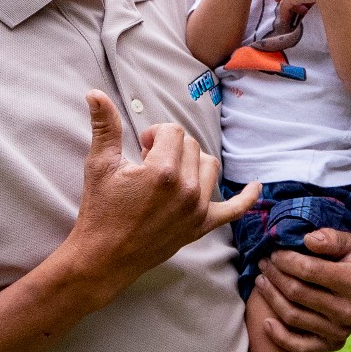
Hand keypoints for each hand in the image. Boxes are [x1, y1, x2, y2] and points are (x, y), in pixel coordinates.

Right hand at [60, 92, 258, 293]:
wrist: (103, 257)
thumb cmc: (99, 210)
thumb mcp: (100, 165)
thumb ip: (104, 126)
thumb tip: (95, 94)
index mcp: (163, 171)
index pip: (173, 131)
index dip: (155, 134)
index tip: (141, 147)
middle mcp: (186, 189)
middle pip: (191, 145)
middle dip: (170, 147)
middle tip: (148, 164)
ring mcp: (197, 209)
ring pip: (209, 165)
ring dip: (192, 162)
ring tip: (169, 173)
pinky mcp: (201, 226)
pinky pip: (233, 209)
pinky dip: (246, 198)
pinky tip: (255, 186)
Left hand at [252, 228, 350, 351]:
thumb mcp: (350, 244)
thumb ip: (331, 238)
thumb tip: (308, 240)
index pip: (309, 270)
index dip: (286, 260)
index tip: (275, 252)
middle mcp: (348, 310)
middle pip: (297, 292)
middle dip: (275, 275)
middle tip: (263, 263)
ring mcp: (340, 331)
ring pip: (293, 316)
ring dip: (271, 297)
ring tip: (262, 280)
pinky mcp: (332, 344)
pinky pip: (299, 346)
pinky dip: (279, 336)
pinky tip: (266, 321)